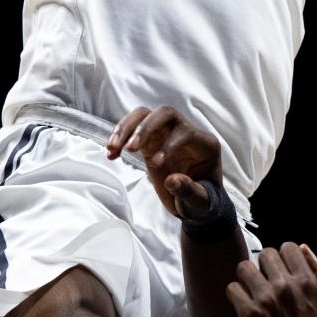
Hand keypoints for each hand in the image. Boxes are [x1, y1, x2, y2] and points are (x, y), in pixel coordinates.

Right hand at [107, 104, 222, 220]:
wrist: (194, 203)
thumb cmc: (201, 202)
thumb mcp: (200, 202)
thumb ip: (189, 191)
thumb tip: (171, 180)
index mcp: (204, 144)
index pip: (186, 131)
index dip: (170, 144)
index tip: (155, 163)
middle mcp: (186, 131)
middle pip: (165, 113)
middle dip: (145, 127)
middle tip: (130, 149)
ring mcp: (167, 133)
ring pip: (146, 114)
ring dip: (127, 128)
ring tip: (112, 148)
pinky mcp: (152, 140)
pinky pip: (134, 127)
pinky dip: (121, 135)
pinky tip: (111, 152)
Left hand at [227, 245, 316, 316]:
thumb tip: (304, 248)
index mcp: (307, 282)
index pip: (288, 247)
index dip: (284, 258)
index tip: (282, 269)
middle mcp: (286, 286)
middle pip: (266, 254)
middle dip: (265, 266)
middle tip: (266, 281)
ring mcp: (266, 299)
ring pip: (245, 267)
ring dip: (248, 278)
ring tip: (252, 290)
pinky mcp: (249, 314)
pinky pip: (233, 289)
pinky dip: (236, 296)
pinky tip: (245, 306)